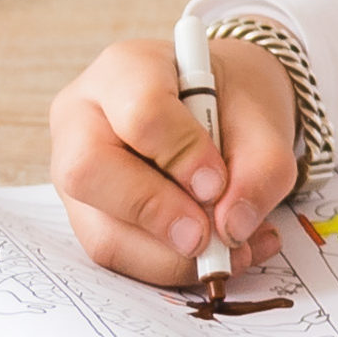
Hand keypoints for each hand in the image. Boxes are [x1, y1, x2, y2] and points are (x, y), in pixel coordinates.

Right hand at [47, 31, 298, 288]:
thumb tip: (233, 228)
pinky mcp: (88, 217)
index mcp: (125, 70)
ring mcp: (75, 173)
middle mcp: (82, 119)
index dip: (180, 155)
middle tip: (207, 236)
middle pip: (89, 171)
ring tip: (232, 251)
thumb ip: (261, 167)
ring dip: (170, 256)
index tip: (217, 183)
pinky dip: (170, 266)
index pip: (140, 112)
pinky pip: (117, 255)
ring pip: (101, 230)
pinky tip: (218, 256)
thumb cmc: (231, 103)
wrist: (220, 110)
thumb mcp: (263, 118)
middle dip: (155, 214)